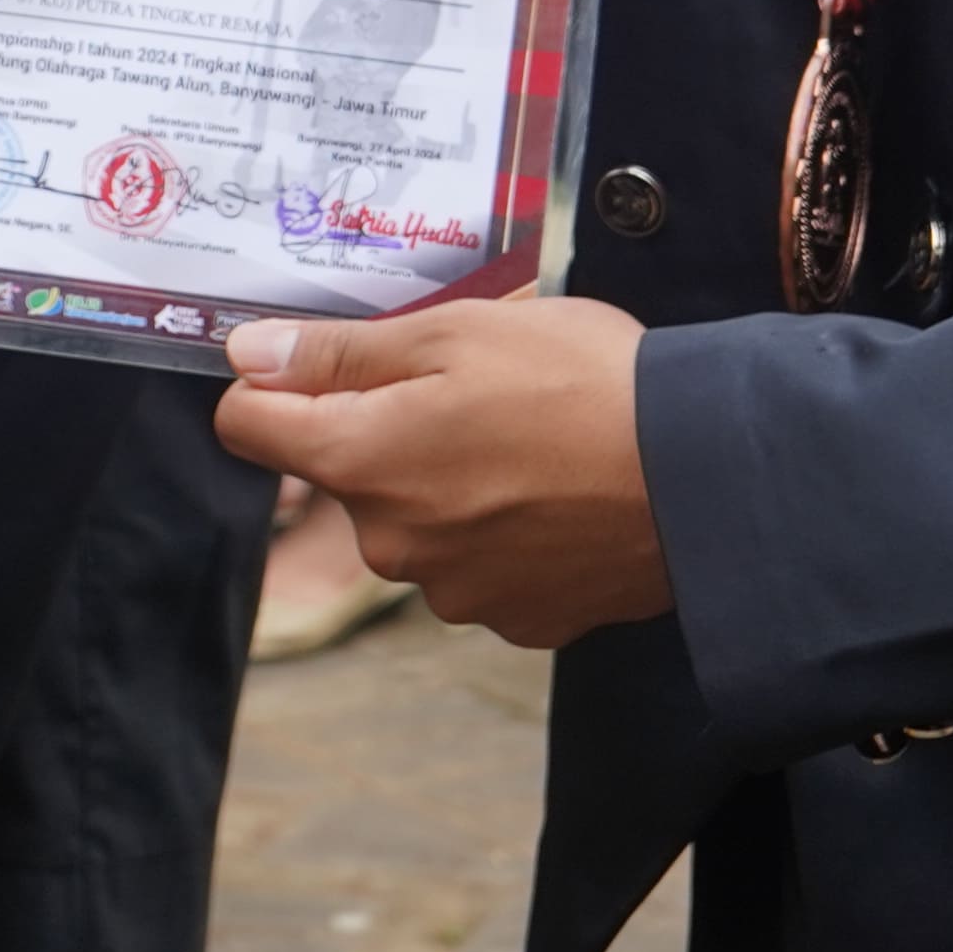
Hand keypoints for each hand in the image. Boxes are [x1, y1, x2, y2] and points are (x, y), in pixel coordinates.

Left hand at [216, 297, 669, 647]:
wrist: (705, 476)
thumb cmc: (583, 385)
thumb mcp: (456, 332)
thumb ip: (340, 352)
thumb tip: (247, 356)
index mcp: (362, 462)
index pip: (249, 427)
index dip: (276, 384)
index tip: (325, 361)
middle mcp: (390, 543)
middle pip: (346, 474)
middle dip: (388, 429)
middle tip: (475, 389)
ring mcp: (454, 591)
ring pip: (416, 521)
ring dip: (450, 483)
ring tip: (532, 440)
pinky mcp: (517, 619)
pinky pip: (479, 564)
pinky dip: (504, 531)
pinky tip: (559, 494)